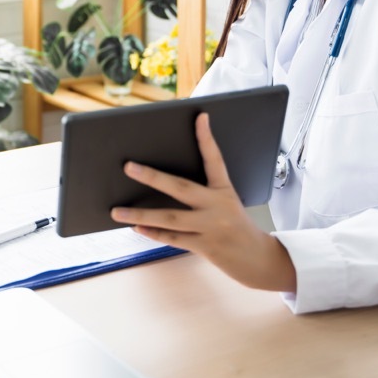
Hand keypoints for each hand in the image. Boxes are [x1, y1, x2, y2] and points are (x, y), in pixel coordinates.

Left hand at [110, 113, 296, 291]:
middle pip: (180, 187)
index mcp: (225, 191)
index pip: (215, 159)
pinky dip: (153, 233)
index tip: (200, 117)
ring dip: (140, 215)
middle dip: (152, 176)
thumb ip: (205, 193)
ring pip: (169, 217)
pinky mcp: (205, 246)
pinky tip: (136, 228)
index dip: (207, 138)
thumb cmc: (238, 227)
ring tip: (117, 211)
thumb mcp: (228, 203)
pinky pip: (173, 237)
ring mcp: (211, 227)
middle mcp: (218, 206)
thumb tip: (166, 183)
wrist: (260, 260)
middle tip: (128, 167)